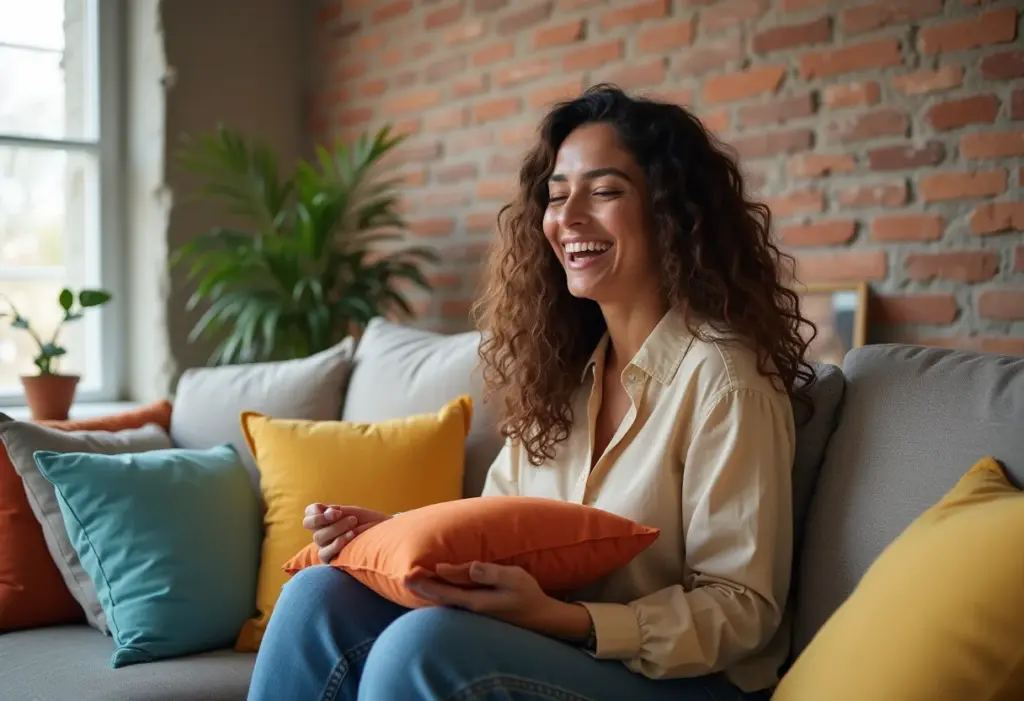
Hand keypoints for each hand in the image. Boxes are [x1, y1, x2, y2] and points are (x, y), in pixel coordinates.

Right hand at [302, 504, 389, 563]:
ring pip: (318, 537)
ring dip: (336, 528)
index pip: (309, 513)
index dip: (316, 511)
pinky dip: (336, 543)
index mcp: (324, 519)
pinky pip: (324, 553)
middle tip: (347, 516)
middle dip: (327, 519)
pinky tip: (350, 536)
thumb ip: (335, 511)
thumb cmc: (367, 521)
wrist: (381, 533)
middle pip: (310, 525)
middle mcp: (322, 532)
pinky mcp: (331, 559)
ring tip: (353, 524)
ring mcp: (325, 546)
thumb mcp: (351, 512)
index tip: (335, 511)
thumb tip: (322, 510)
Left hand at [404, 562, 591, 639]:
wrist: (540, 618)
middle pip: (441, 598)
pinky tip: (436, 590)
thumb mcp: (514, 578)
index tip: (410, 574)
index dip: (427, 583)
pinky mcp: (478, 611)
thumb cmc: (527, 595)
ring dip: (430, 591)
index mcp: (477, 601)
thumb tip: (470, 567)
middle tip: (403, 577)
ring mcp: (475, 612)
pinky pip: (453, 602)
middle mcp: (471, 609)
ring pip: (446, 601)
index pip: (445, 591)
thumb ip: (490, 573)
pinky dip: (441, 595)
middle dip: (422, 587)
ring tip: (414, 582)